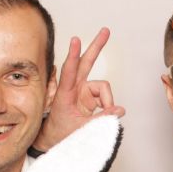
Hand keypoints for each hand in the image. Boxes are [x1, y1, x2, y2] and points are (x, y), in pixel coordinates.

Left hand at [33, 28, 124, 151]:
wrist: (53, 140)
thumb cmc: (60, 133)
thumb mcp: (80, 128)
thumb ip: (100, 119)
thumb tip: (119, 110)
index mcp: (65, 93)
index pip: (70, 70)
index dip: (73, 55)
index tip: (75, 40)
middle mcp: (75, 88)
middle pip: (87, 63)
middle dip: (97, 47)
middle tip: (105, 31)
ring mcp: (83, 92)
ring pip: (103, 87)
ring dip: (108, 101)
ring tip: (105, 115)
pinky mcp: (90, 98)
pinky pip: (106, 98)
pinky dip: (108, 106)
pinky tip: (107, 113)